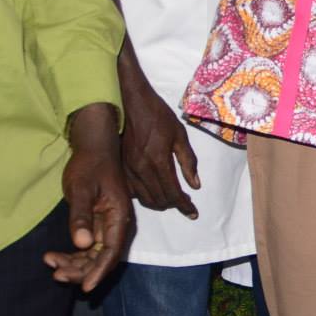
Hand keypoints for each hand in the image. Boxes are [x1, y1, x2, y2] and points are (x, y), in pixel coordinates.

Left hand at [46, 103, 134, 292]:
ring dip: (75, 264)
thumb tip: (81, 245)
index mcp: (119, 215)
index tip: (84, 287)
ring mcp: (107, 223)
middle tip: (56, 273)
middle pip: (102, 257)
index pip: (111, 251)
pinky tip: (53, 256)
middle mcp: (117, 223)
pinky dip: (73, 254)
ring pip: (94, 254)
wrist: (94, 147)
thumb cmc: (89, 165)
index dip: (98, 271)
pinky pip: (88, 246)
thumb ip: (81, 217)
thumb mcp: (80, 189)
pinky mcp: (98, 222)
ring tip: (51, 264)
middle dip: (81, 270)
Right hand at [118, 44, 199, 218]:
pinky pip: (132, 190)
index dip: (184, 205)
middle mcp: (141, 169)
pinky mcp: (121, 167)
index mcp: (158, 161)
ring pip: (144, 198)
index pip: (173, 192)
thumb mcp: (180, 135)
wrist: (131, 103)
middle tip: (185, 203)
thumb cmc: (159, 115)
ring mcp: (128, 169)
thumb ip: (188, 161)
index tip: (193, 213)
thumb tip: (195, 185)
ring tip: (171, 199)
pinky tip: (153, 191)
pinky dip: (145, 196)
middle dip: (173, 205)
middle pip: (158, 199)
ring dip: (159, 202)